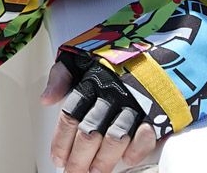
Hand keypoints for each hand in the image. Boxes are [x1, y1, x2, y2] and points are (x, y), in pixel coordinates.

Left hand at [41, 59, 158, 172]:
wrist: (161, 47)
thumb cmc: (116, 53)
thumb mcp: (82, 54)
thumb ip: (61, 75)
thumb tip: (46, 99)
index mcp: (92, 78)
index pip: (71, 115)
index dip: (61, 140)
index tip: (57, 157)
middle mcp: (112, 92)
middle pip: (90, 132)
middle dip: (78, 158)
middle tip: (72, 172)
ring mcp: (136, 103)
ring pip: (114, 139)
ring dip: (103, 161)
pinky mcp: (158, 111)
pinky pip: (145, 137)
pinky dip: (135, 151)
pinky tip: (125, 160)